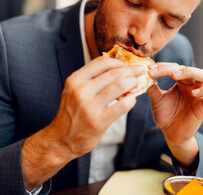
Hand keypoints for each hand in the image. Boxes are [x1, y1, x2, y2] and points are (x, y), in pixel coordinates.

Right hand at [22, 56, 144, 189]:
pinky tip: (132, 100)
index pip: (101, 62)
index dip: (117, 61)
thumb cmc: (72, 113)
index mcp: (75, 80)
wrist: (61, 140)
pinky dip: (131, 101)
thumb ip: (90, 79)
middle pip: (113, 73)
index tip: (126, 64)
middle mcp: (81, 91)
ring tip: (136, 83)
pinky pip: (122, 106)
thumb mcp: (73, 91)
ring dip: (132, 82)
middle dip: (131, 70)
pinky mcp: (99, 121)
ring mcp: (90, 107)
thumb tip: (115, 68)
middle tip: (140, 70)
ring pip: (119, 86)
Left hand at [147, 63, 202, 166]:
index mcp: (181, 82)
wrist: (172, 134)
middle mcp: (192, 85)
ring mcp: (201, 95)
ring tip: (175, 76)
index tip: (149, 69)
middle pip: (188, 69)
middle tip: (158, 71)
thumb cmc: (166, 115)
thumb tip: (147, 79)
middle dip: (173, 68)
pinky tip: (193, 93)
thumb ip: (153, 90)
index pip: (175, 68)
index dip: (162, 66)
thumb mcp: (157, 101)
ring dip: (191, 72)